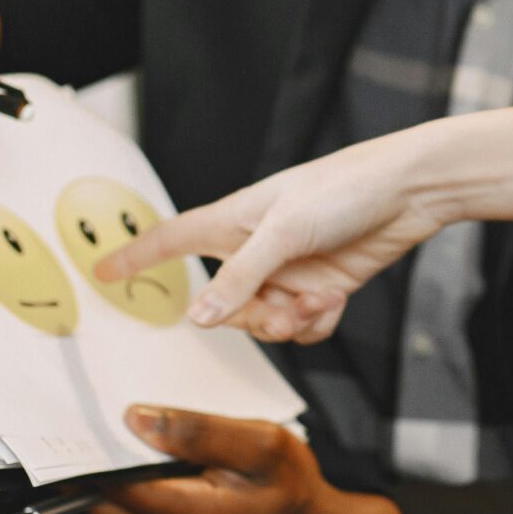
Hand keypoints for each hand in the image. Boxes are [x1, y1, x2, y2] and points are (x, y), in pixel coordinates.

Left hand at [90, 406, 403, 513]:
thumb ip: (202, 431)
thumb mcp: (263, 445)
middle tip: (98, 406)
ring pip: (102, 498)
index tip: (86, 408)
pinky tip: (143, 447)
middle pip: (96, 492)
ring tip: (122, 422)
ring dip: (106, 462)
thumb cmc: (290, 488)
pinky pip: (117, 503)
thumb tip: (138, 418)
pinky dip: (121, 474)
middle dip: (94, 450)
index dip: (94, 444)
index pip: (110, 480)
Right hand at [99, 102, 512, 342]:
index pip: (171, 239)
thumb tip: (200, 318)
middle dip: (253, 317)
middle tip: (284, 307)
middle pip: (225, 305)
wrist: (411, 191)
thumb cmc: (345, 188)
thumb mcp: (285, 231)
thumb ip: (240, 278)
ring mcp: (289, 269)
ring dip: (291, 320)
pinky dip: (317, 319)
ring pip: (266, 321)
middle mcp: (256, 248)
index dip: (136, 255)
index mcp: (234, 220)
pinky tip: (336, 296)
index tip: (100, 271)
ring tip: (318, 296)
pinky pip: (303, 325)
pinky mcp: (321, 285)